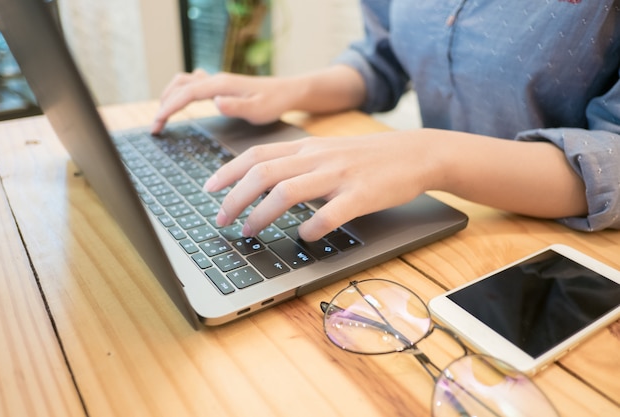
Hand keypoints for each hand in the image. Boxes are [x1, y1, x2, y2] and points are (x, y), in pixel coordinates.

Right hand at [152, 69, 296, 133]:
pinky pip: (193, 84)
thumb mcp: (257, 110)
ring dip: (169, 97)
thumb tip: (215, 102)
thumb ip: (236, 107)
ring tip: (162, 117)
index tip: (158, 124)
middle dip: (164, 105)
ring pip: (184, 82)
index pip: (186, 93)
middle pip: (180, 86)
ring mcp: (217, 82)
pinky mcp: (220, 86)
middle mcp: (216, 80)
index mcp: (221, 85)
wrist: (286, 92)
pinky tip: (179, 105)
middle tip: (156, 127)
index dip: (169, 108)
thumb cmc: (274, 103)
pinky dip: (180, 93)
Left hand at [203, 131, 439, 240]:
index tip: (208, 189)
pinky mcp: (360, 194)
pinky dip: (311, 227)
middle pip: (263, 172)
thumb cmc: (367, 157)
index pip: (257, 154)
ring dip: (261, 214)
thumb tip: (264, 184)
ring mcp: (338, 175)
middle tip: (220, 219)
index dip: (227, 171)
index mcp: (307, 147)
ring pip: (287, 191)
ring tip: (249, 231)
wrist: (414, 153)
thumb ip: (297, 163)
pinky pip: (329, 213)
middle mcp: (317, 157)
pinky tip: (304, 236)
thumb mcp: (327, 151)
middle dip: (234, 197)